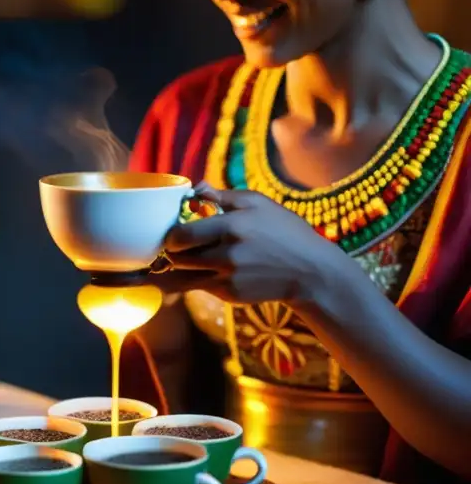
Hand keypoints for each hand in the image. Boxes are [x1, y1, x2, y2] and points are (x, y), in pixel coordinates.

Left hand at [146, 182, 351, 304]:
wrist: (310, 272)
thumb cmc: (284, 232)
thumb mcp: (259, 204)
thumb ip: (223, 196)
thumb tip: (196, 188)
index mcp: (232, 226)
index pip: (181, 235)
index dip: (171, 235)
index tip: (175, 232)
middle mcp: (227, 254)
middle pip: (176, 257)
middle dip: (172, 252)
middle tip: (176, 246)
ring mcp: (227, 277)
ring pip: (180, 277)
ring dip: (176, 268)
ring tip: (181, 260)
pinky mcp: (230, 295)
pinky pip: (199, 287)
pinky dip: (196, 279)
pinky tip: (207, 270)